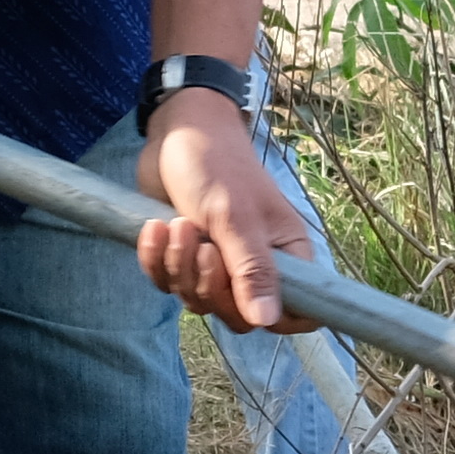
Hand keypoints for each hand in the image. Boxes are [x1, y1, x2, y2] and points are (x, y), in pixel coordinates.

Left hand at [135, 92, 311, 330]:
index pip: (300, 312)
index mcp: (287, 254)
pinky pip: (168, 284)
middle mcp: (257, 265)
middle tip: (201, 246)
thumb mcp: (235, 217)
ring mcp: (219, 263)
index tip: (244, 301)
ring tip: (177, 224)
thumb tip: (266, 321)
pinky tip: (154, 228)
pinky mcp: (184, 258)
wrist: (176, 132)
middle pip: (238, 316)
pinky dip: (155, 261)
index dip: (277, 319)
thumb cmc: (217, 164)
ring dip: (178, 267)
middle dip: (208, 285)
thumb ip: (252, 270)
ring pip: (198, 301)